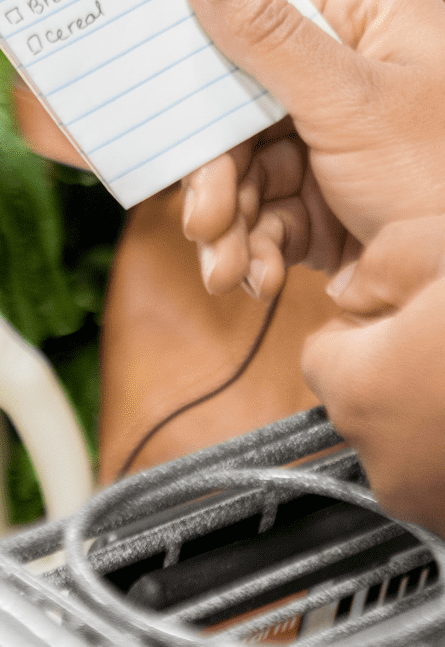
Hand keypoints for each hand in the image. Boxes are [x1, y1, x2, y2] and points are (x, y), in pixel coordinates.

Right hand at [180, 0, 444, 298]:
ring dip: (229, 224)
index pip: (258, 19)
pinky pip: (264, 215)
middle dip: (218, 176)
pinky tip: (257, 276)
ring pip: (244, 172)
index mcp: (366, 25)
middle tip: (202, 218)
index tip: (159, 92)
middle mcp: (348, 78)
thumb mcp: (351, 100)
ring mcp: (334, 144)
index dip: (204, 58)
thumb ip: (266, 35)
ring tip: (224, 268)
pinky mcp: (326, 202)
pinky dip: (254, 248)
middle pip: (238, 110)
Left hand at [302, 219, 444, 536]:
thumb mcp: (440, 248)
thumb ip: (377, 267)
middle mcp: (391, 465)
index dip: (368, 325)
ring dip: (441, 414)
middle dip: (402, 372)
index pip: (323, 353)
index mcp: (363, 393)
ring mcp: (442, 507)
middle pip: (369, 402)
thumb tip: (347, 292)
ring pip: (417, 443)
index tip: (411, 313)